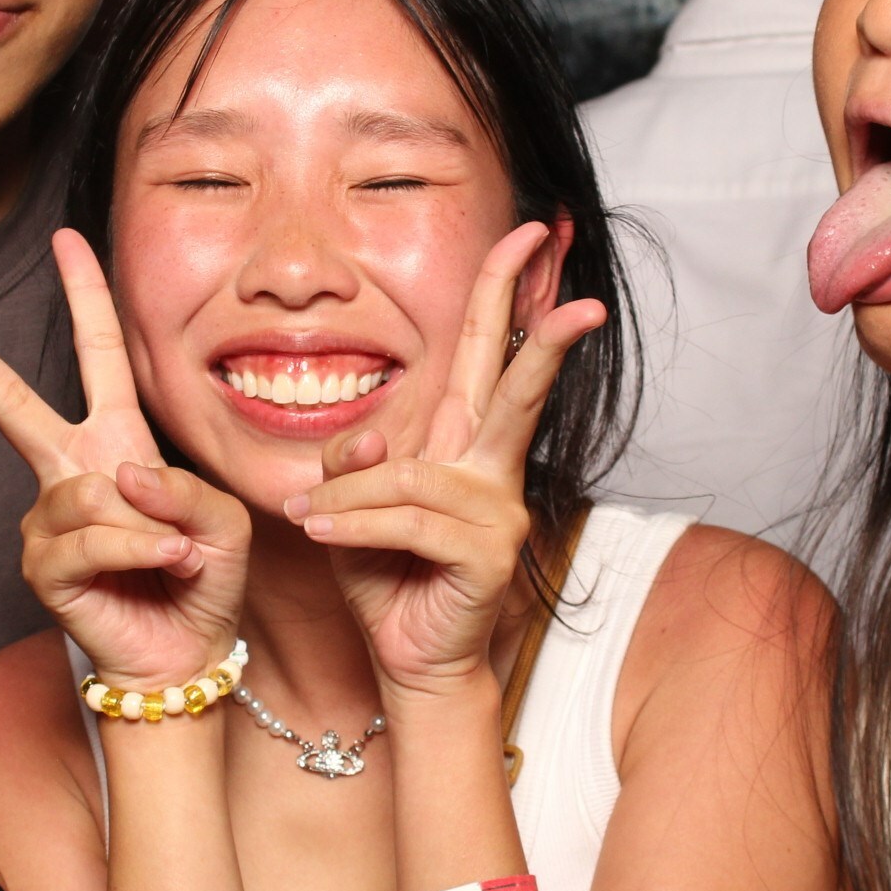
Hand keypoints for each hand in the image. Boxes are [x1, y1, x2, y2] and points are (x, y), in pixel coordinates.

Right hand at [0, 229, 251, 689]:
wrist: (187, 653)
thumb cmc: (202, 578)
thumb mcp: (219, 518)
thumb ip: (182, 488)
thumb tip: (119, 477)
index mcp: (115, 439)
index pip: (99, 354)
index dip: (86, 295)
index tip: (68, 238)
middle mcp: (71, 469)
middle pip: (11, 402)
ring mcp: (48, 519)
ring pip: (89, 493)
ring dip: (150, 525)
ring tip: (178, 555)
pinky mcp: (42, 567)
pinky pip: (89, 539)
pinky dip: (137, 550)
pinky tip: (161, 567)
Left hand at [289, 222, 605, 700]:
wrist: (408, 657)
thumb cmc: (385, 575)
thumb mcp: (351, 506)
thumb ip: (355, 464)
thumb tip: (367, 440)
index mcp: (464, 444)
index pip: (487, 354)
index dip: (505, 292)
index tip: (530, 233)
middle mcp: (491, 469)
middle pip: (516, 387)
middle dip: (542, 334)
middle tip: (580, 294)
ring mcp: (498, 511)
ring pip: (415, 476)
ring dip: (351, 498)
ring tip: (310, 520)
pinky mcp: (488, 554)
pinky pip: (409, 522)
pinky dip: (358, 526)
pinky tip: (323, 534)